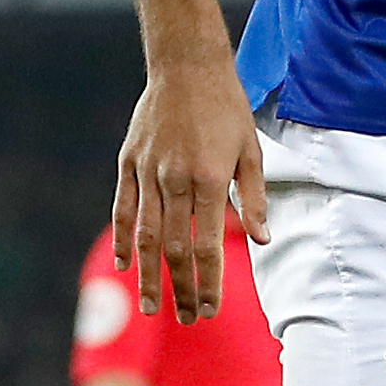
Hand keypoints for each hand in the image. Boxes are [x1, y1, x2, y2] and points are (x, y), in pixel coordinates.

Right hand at [113, 54, 266, 324]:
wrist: (187, 66)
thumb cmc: (226, 108)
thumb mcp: (250, 150)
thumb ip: (253, 197)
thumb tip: (262, 239)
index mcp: (209, 180)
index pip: (208, 246)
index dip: (208, 283)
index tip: (211, 310)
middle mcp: (175, 179)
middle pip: (176, 248)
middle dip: (181, 289)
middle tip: (186, 319)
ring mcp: (148, 171)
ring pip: (146, 235)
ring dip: (150, 276)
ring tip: (152, 307)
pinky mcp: (128, 162)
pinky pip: (123, 208)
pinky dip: (123, 238)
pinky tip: (126, 264)